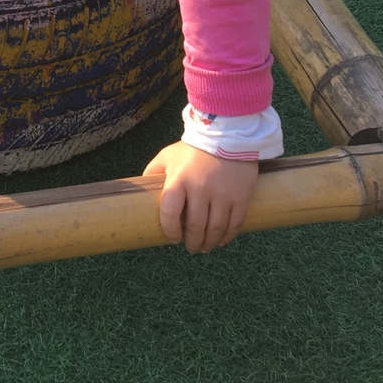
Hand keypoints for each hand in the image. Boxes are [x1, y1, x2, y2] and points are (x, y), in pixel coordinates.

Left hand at [144, 141, 258, 253]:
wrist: (228, 135)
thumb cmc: (193, 149)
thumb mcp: (168, 155)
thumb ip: (153, 172)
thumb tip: (141, 192)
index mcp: (179, 180)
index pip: (170, 213)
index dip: (169, 230)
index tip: (172, 237)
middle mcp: (200, 189)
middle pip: (195, 227)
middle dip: (192, 242)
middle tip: (191, 247)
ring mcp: (222, 194)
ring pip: (215, 229)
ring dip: (209, 243)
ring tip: (205, 247)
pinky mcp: (241, 197)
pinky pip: (234, 224)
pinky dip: (227, 236)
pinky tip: (221, 240)